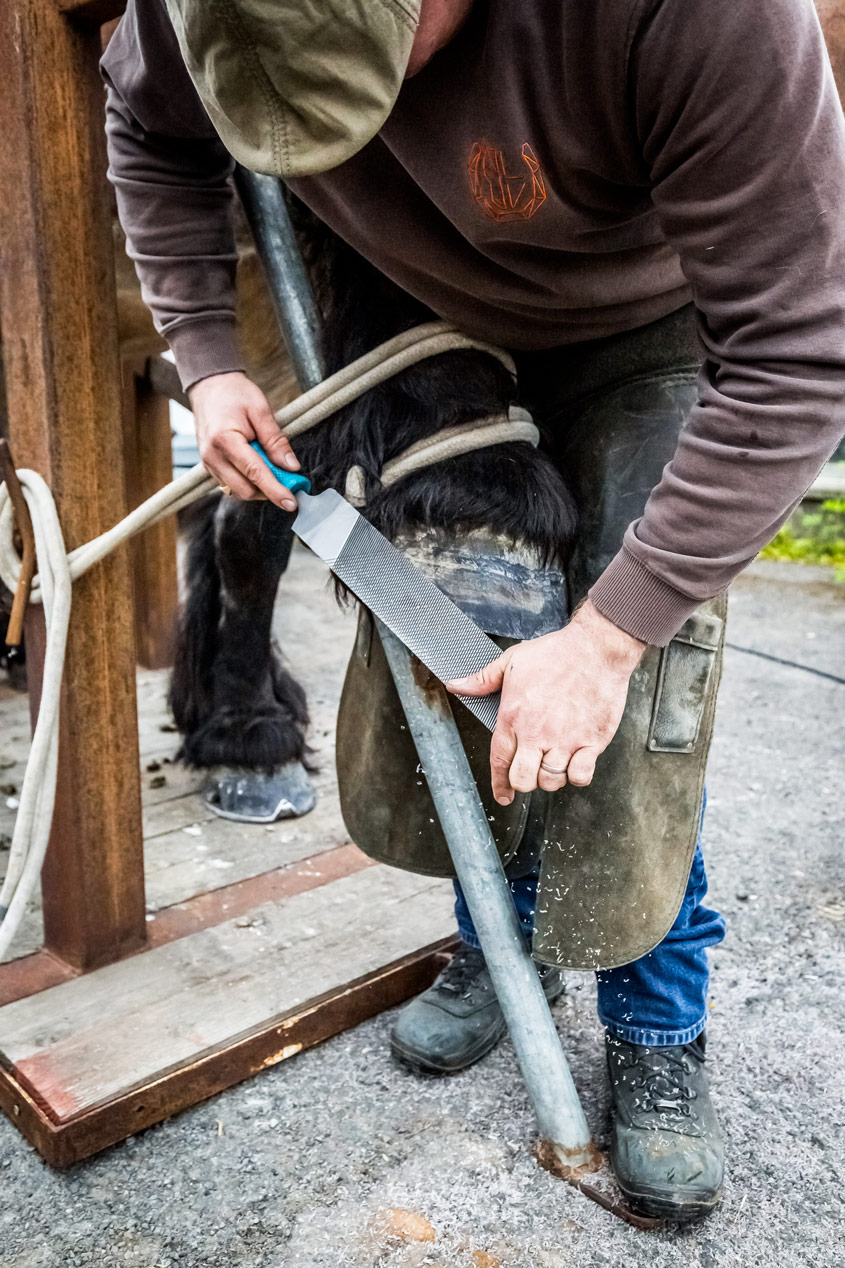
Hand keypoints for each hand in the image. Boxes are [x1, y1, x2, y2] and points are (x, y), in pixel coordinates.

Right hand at [190, 371, 300, 511]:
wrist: (209, 387)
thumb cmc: (234, 394)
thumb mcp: (261, 410)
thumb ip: (276, 440)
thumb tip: (291, 466)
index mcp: (225, 440)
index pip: (254, 473)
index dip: (275, 491)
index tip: (291, 502)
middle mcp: (212, 456)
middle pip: (245, 490)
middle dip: (269, 492)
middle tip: (289, 483)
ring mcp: (208, 463)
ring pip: (238, 491)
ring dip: (259, 488)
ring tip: (273, 470)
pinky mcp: (209, 466)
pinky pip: (231, 485)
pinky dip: (248, 483)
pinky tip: (259, 469)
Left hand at [446, 599, 644, 803]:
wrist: (595, 648)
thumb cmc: (556, 653)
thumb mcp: (511, 661)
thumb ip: (482, 679)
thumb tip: (456, 685)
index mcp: (513, 717)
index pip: (499, 761)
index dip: (499, 783)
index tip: (502, 795)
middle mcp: (537, 733)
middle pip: (523, 780)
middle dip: (524, 781)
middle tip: (531, 771)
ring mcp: (565, 739)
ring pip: (551, 781)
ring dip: (550, 777)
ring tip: (554, 762)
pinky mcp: (592, 741)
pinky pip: (581, 776)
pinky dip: (577, 775)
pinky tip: (576, 763)